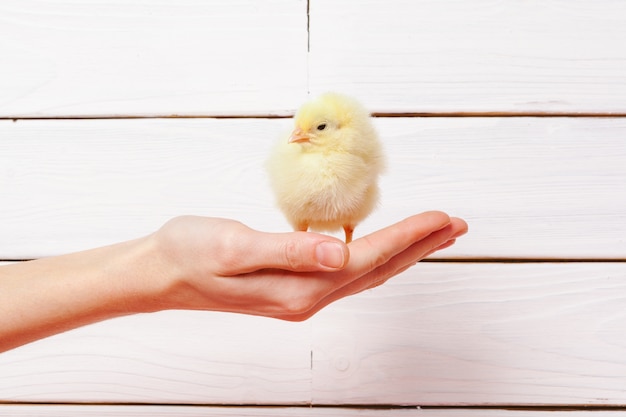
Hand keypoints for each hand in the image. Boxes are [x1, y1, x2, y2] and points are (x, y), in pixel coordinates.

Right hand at [147, 211, 467, 320]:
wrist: (160, 273)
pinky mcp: (292, 288)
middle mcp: (306, 298)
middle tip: (456, 226)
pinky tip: (379, 248)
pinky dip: (373, 257)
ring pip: (366, 273)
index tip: (443, 218)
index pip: (367, 260)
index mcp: (297, 288)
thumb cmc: (189, 252)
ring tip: (432, 235)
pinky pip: (347, 274)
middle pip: (376, 270)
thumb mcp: (233, 246)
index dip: (408, 238)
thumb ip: (288, 250)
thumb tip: (338, 253)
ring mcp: (300, 296)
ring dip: (402, 253)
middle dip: (419, 247)